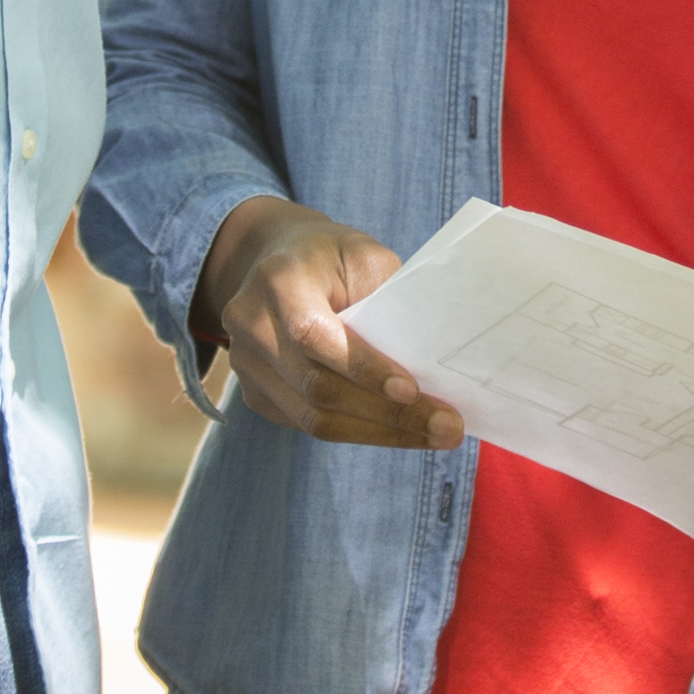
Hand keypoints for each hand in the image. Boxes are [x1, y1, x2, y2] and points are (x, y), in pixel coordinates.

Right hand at [198, 198, 454, 447]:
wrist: (276, 260)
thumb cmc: (330, 258)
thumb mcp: (364, 256)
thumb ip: (387, 300)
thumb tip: (426, 359)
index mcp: (279, 280)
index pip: (314, 335)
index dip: (363, 369)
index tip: (413, 391)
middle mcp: (251, 324)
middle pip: (317, 387)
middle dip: (388, 414)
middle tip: (447, 427)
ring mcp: (246, 364)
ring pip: (313, 419)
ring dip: (379, 433)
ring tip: (433, 436)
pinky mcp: (256, 393)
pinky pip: (308, 425)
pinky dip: (359, 431)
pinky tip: (398, 431)